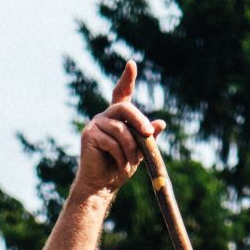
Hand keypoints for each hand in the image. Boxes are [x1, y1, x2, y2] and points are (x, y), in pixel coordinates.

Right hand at [74, 62, 165, 200]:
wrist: (102, 186)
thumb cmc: (120, 168)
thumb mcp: (139, 151)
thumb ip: (147, 137)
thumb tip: (161, 123)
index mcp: (117, 118)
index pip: (122, 93)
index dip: (127, 79)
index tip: (132, 64)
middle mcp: (105, 117)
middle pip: (124, 108)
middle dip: (139, 121)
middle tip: (149, 134)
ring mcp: (95, 124)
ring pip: (120, 130)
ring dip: (131, 148)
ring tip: (132, 162)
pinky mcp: (89, 135)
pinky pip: (111, 141)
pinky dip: (121, 156)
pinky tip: (121, 166)